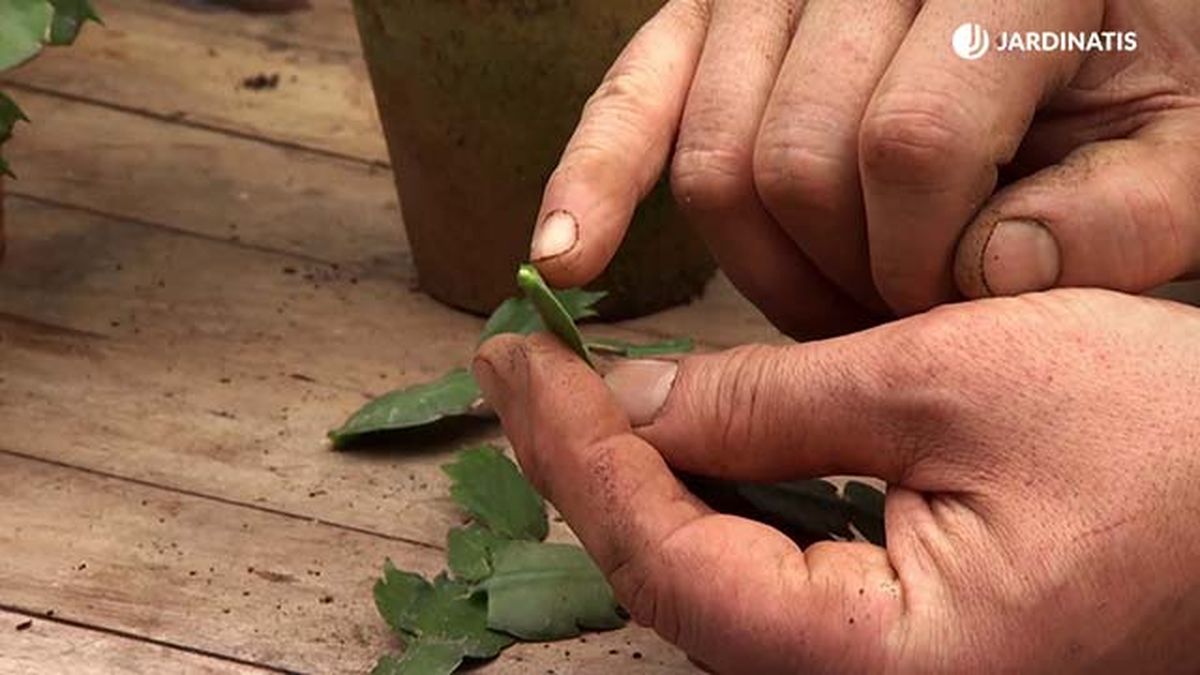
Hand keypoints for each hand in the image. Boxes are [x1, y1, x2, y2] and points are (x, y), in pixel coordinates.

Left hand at [474, 289, 1199, 672]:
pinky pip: (763, 575)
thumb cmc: (1159, 437)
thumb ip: (769, 403)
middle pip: (672, 582)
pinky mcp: (893, 641)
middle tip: (528, 365)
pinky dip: (706, 496)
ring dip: (637, 478)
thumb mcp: (948, 382)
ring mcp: (877, 673)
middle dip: (588, 464)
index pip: (666, 560)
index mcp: (879, 663)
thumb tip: (630, 402)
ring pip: (708, 581)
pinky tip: (677, 434)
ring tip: (575, 389)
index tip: (517, 357)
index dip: (577, 452)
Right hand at [528, 0, 1199, 336]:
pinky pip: (632, 92)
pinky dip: (592, 177)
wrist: (1098, 0)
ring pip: (715, 154)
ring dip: (760, 265)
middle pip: (794, 158)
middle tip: (886, 321)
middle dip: (838, 275)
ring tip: (822, 301)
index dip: (922, 262)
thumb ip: (1117, 219)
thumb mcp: (1186, 143)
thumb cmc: (1144, 72)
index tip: (953, 309)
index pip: (909, 143)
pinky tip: (562, 257)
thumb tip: (983, 274)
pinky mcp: (712, 8)